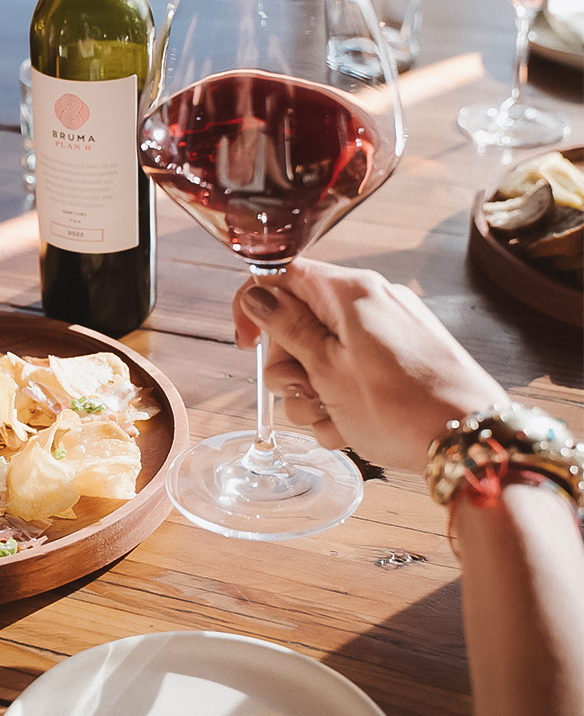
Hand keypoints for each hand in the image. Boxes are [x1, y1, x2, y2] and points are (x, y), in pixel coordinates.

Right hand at [232, 259, 507, 471]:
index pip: (282, 276)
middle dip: (289, 367)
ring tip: (332, 418)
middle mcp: (370, 305)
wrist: (470, 441)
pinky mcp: (400, 364)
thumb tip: (257, 295)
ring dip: (313, 394)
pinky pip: (351, 375)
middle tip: (304, 392)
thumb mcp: (328, 368)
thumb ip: (288, 328)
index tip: (246, 344)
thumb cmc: (401, 405)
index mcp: (350, 293)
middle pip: (298, 324)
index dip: (254, 306)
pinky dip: (341, 402)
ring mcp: (387, 336)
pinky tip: (349, 428)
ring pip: (321, 358)